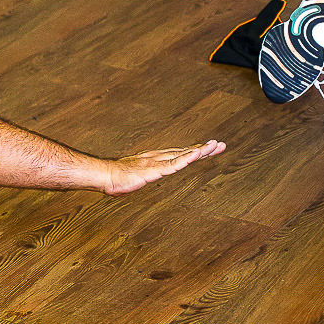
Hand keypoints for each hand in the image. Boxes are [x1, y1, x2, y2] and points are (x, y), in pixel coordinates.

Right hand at [98, 140, 224, 194]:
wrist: (104, 176)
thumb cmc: (116, 178)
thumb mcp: (135, 177)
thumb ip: (143, 176)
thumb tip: (143, 179)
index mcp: (155, 159)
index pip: (179, 154)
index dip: (194, 151)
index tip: (208, 147)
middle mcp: (158, 157)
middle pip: (184, 152)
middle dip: (203, 149)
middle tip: (220, 144)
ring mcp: (156, 162)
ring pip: (182, 156)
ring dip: (199, 151)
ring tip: (214, 146)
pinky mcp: (153, 169)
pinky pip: (173, 164)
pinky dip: (185, 159)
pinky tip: (195, 155)